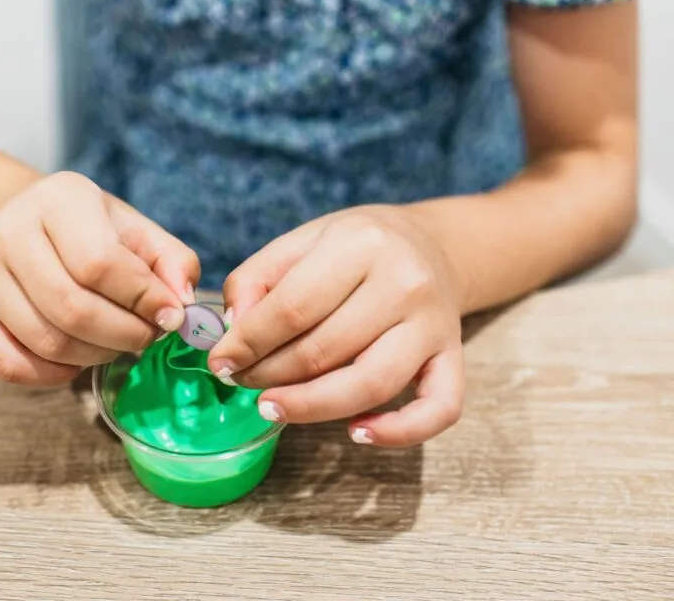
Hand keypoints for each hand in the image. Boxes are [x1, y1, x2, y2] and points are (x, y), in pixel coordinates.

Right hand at [0, 172, 198, 385]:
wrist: (21, 223)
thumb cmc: (90, 231)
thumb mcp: (136, 231)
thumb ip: (172, 262)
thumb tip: (181, 305)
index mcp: (59, 198)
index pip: (100, 263)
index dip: (142, 300)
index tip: (170, 316)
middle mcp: (9, 230)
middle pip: (72, 308)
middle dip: (124, 335)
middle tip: (146, 336)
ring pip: (46, 342)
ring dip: (95, 356)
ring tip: (115, 343)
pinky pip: (10, 365)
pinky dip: (52, 376)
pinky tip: (76, 359)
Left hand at [207, 207, 465, 446]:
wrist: (429, 244)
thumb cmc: (355, 247)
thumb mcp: (302, 241)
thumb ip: (257, 279)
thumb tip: (232, 331)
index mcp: (361, 243)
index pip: (293, 307)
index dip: (247, 342)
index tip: (220, 362)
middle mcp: (404, 282)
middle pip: (325, 350)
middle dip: (270, 375)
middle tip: (242, 381)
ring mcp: (434, 324)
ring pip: (371, 384)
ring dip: (312, 407)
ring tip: (273, 407)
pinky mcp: (453, 357)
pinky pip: (438, 409)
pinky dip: (399, 432)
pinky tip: (357, 433)